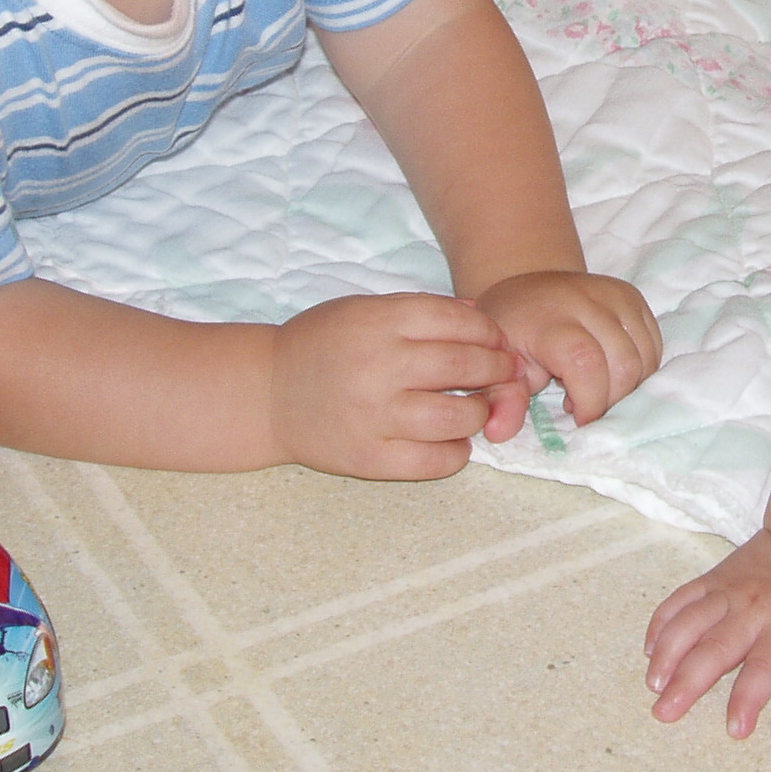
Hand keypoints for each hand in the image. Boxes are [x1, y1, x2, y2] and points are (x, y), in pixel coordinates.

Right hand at [268, 291, 521, 479]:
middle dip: (496, 368)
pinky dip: (456, 453)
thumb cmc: (321, 344)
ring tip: (478, 410)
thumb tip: (480, 318)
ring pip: (456, 418)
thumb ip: (420, 311)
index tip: (498, 340)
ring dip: (480, 414)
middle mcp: (379, 367)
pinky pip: (432, 461)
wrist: (266, 394)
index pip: (457, 321)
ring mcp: (374, 416)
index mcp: (378, 322)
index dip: (489, 331)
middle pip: (464, 366)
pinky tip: (454, 443)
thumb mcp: (364, 309)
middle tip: (504, 373)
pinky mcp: (369, 458)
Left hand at [470, 269, 660, 439]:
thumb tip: (500, 432)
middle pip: (623, 363)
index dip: (591, 400)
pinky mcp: (633, 296)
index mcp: (548, 318)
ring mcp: (613, 294)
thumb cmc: (510, 333)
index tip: (578, 420)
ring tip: (596, 387)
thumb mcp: (496, 366)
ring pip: (644, 357)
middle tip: (585, 405)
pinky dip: (640, 370)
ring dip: (627, 387)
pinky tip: (612, 373)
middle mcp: (585, 299)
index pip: (585, 361)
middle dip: (611, 400)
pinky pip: (654, 345)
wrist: (526, 287)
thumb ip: (504, 399)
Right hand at [644, 527, 770, 737]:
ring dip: (667, 654)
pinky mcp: (710, 580)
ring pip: (689, 623)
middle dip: (688, 683)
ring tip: (653, 684)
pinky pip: (679, 599)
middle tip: (665, 713)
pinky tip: (649, 650)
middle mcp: (752, 609)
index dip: (748, 699)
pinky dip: (661, 622)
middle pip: (715, 649)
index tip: (734, 728)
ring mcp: (726, 592)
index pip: (765, 667)